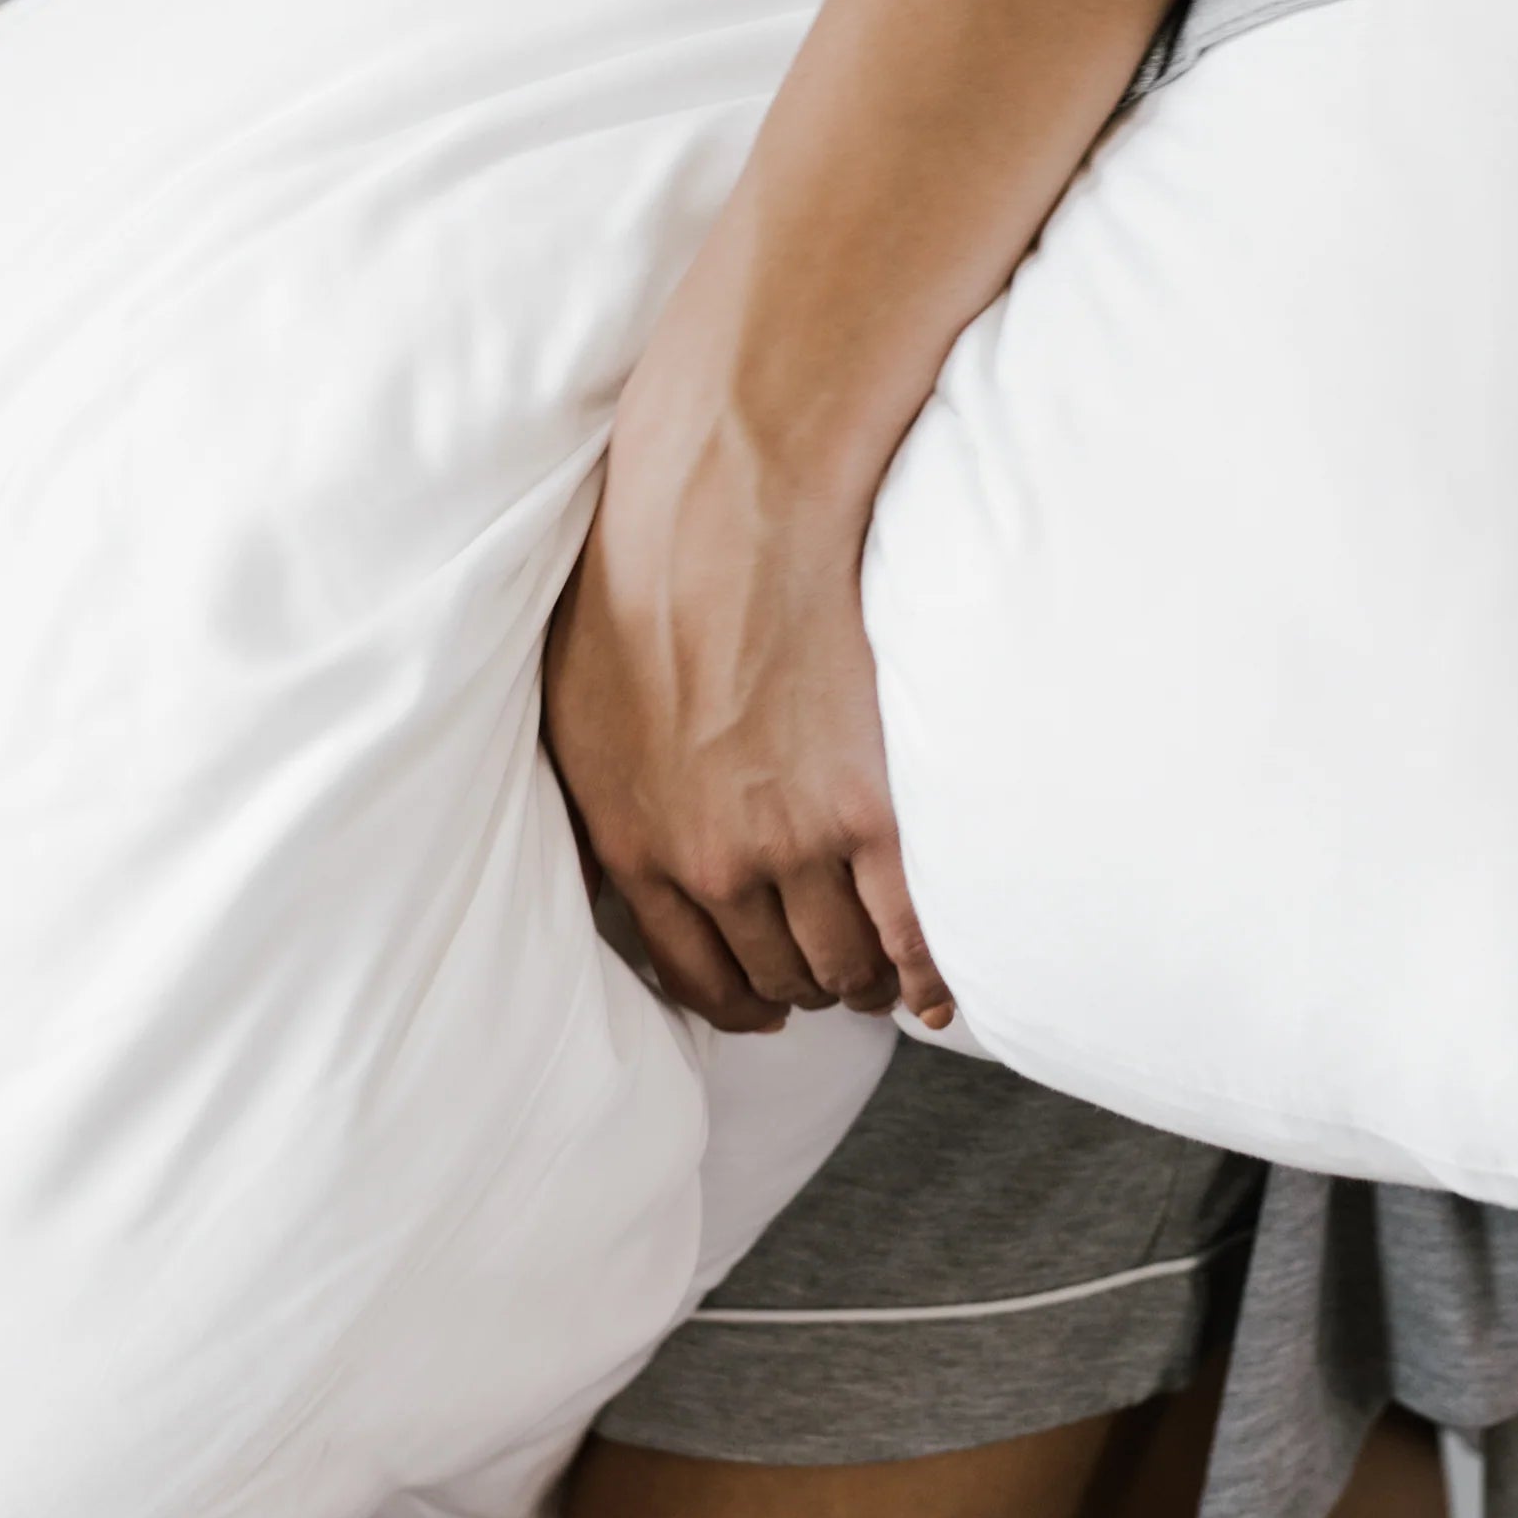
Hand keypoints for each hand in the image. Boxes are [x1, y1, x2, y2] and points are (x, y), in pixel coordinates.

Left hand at [544, 314, 944, 1033]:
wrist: (724, 514)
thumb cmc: (642, 588)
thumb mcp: (574, 714)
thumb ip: (598, 804)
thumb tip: (609, 867)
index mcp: (636, 845)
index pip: (695, 974)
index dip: (742, 999)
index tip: (770, 1003)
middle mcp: (712, 864)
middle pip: (780, 973)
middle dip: (810, 981)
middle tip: (841, 971)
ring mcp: (794, 845)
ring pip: (846, 960)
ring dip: (871, 975)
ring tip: (893, 967)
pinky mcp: (869, 814)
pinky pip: (910, 933)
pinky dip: (930, 971)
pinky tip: (943, 983)